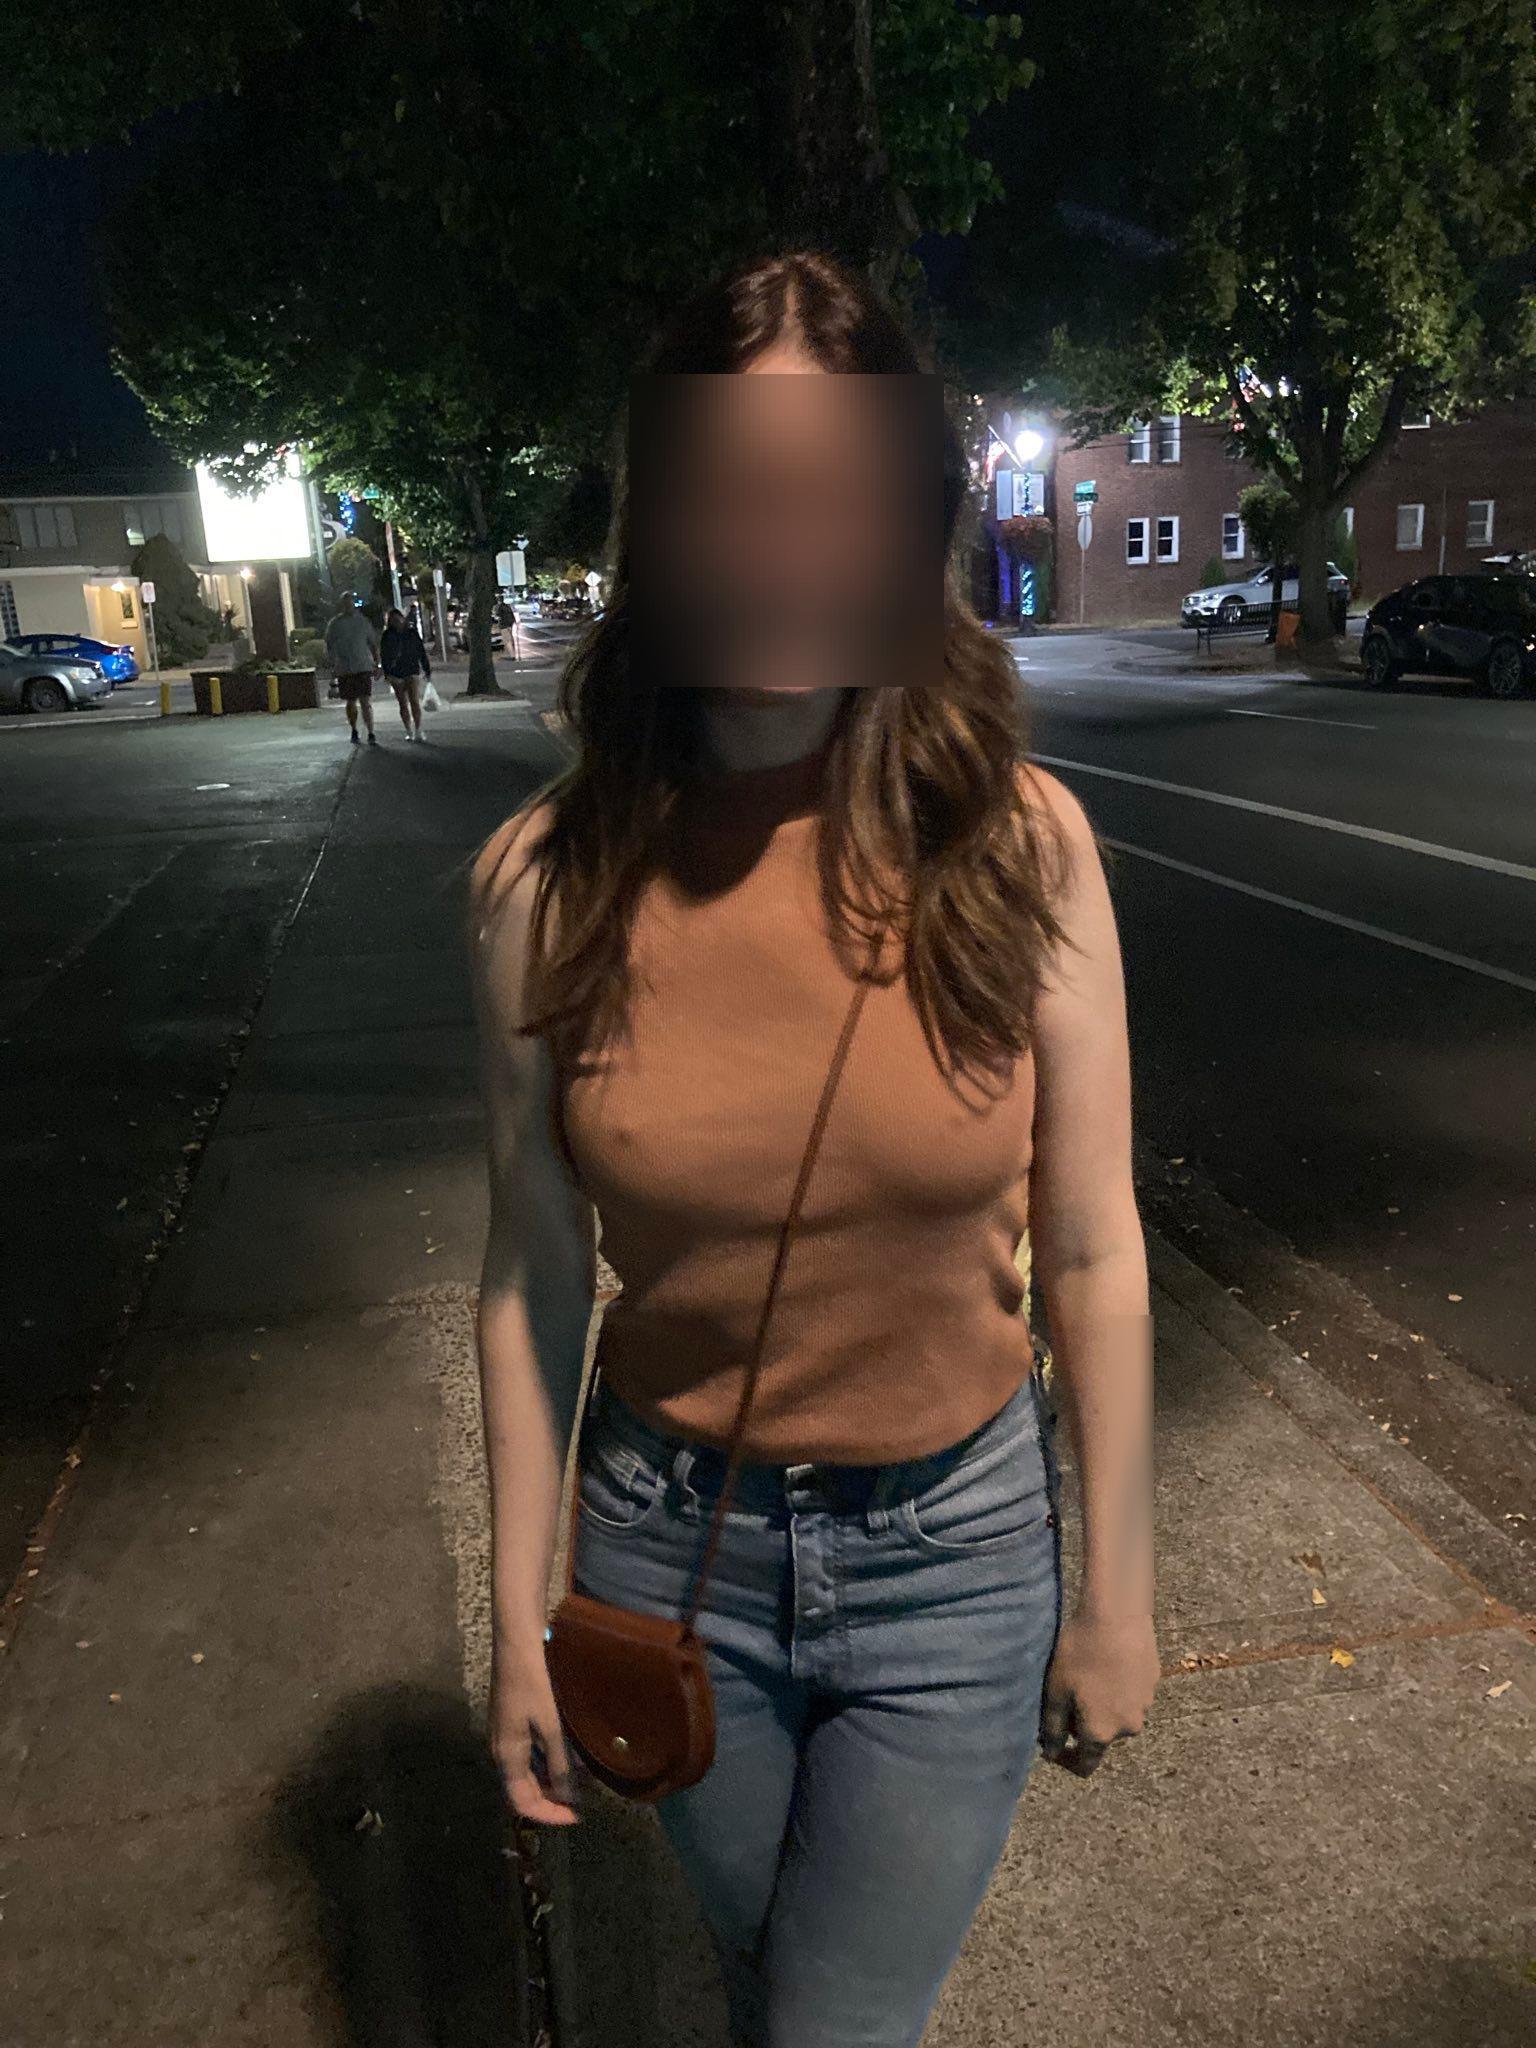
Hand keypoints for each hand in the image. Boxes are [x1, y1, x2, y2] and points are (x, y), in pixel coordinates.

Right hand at [490, 1640, 580, 1824]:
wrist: (516, 1641)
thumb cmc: (533, 1682)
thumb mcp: (550, 1724)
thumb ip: (559, 1762)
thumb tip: (570, 1798)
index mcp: (506, 1756)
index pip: (522, 1803)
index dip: (549, 1815)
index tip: (577, 1817)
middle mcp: (501, 1750)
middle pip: (523, 1790)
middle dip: (552, 1800)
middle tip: (582, 1801)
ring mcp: (505, 1735)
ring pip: (527, 1771)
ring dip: (551, 1780)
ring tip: (580, 1780)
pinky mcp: (512, 1720)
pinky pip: (529, 1753)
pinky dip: (548, 1760)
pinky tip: (568, 1753)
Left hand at [1041, 1609, 1158, 1777]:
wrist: (1118, 1614)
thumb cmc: (1081, 1652)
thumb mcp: (1056, 1690)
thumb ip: (1054, 1728)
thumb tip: (1051, 1753)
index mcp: (1102, 1733)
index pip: (1086, 1765)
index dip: (1067, 1760)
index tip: (1053, 1743)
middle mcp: (1128, 1727)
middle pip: (1101, 1735)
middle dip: (1082, 1722)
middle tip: (1066, 1692)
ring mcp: (1145, 1705)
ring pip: (1117, 1714)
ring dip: (1102, 1703)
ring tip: (1087, 1672)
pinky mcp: (1153, 1682)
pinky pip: (1130, 1694)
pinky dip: (1117, 1686)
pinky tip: (1107, 1661)